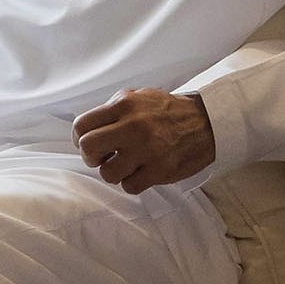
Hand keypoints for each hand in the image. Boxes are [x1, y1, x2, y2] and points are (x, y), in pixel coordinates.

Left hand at [72, 88, 215, 192]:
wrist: (205, 122)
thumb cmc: (166, 111)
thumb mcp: (137, 97)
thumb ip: (111, 110)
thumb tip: (88, 129)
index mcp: (123, 106)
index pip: (82, 125)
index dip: (79, 138)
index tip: (85, 143)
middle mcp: (133, 127)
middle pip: (89, 148)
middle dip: (91, 157)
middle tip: (101, 157)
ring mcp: (147, 150)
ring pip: (107, 173)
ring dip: (112, 172)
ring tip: (123, 165)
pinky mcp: (160, 170)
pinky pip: (129, 186)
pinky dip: (130, 183)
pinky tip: (138, 173)